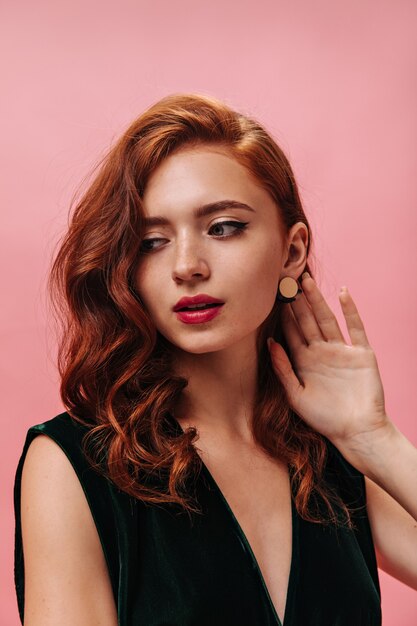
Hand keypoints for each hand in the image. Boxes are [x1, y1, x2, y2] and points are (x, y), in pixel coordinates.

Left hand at [268, 273, 391, 448]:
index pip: (291, 332)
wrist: (356, 432)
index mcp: (304, 361)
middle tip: (287, 280)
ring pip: (327, 319)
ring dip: (318, 300)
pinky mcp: (362, 353)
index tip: (271, 295)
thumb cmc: (324, 419)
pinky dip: (350, 310)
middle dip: (297, 302)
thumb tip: (270, 343)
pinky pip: (356, 327)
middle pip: (307, 321)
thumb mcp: (295, 395)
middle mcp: (322, 352)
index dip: (282, 315)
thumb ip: (282, 369)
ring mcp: (342, 350)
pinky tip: (343, 293)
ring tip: (307, 281)